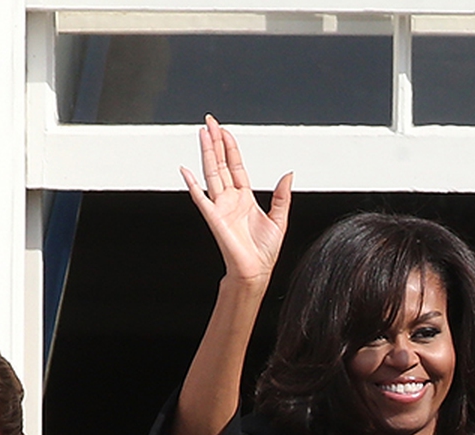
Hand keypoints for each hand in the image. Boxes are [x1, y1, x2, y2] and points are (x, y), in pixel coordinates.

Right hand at [182, 116, 291, 286]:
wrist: (256, 271)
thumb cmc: (264, 251)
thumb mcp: (280, 219)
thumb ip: (282, 195)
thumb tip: (288, 174)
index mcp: (244, 197)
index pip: (235, 165)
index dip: (230, 147)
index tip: (225, 131)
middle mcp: (230, 199)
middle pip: (220, 163)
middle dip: (215, 142)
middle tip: (209, 122)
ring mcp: (220, 206)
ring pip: (211, 173)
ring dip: (206, 153)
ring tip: (202, 134)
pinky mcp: (214, 218)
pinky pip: (200, 198)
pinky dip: (192, 184)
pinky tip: (186, 170)